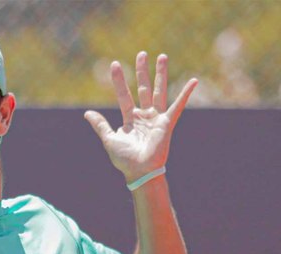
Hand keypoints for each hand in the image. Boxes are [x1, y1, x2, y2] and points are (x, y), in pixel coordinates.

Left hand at [84, 52, 197, 182]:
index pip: (124, 95)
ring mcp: (156, 118)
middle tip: (142, 53)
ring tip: (162, 56)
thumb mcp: (109, 139)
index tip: (114, 64)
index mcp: (130, 119)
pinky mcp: (167, 123)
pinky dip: (185, 94)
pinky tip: (193, 81)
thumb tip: (87, 113)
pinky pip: (178, 106)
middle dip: (142, 71)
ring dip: (160, 74)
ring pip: (159, 91)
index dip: (119, 81)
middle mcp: (144, 115)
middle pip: (143, 88)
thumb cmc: (124, 159)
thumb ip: (100, 125)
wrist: (139, 171)